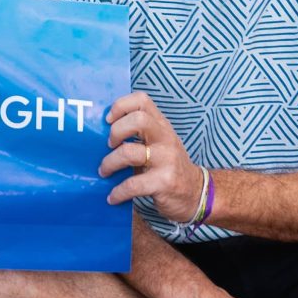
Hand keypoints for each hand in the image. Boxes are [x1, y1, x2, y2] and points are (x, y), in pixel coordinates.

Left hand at [101, 92, 204, 223]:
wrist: (196, 193)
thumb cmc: (168, 167)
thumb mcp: (159, 144)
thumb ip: (139, 134)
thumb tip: (100, 134)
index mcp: (161, 125)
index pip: (142, 100)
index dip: (121, 106)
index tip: (108, 120)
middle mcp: (165, 138)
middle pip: (138, 120)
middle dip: (116, 131)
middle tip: (109, 146)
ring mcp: (166, 159)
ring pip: (129, 152)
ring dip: (109, 163)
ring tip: (104, 171)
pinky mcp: (164, 182)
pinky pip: (132, 184)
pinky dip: (118, 192)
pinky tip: (113, 197)